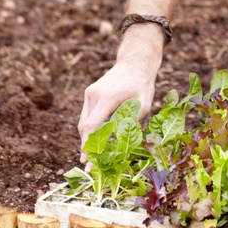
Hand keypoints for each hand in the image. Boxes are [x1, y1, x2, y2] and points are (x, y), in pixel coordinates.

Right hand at [78, 29, 161, 158]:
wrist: (135, 62)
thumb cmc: (143, 84)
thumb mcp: (145, 104)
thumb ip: (131, 122)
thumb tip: (120, 144)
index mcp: (107, 96)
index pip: (91, 126)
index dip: (88, 146)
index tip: (88, 162)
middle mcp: (94, 94)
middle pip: (84, 127)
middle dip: (86, 147)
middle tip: (90, 165)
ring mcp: (89, 92)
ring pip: (82, 122)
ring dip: (86, 139)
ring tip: (91, 156)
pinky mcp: (89, 93)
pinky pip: (86, 115)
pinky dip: (89, 128)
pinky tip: (95, 140)